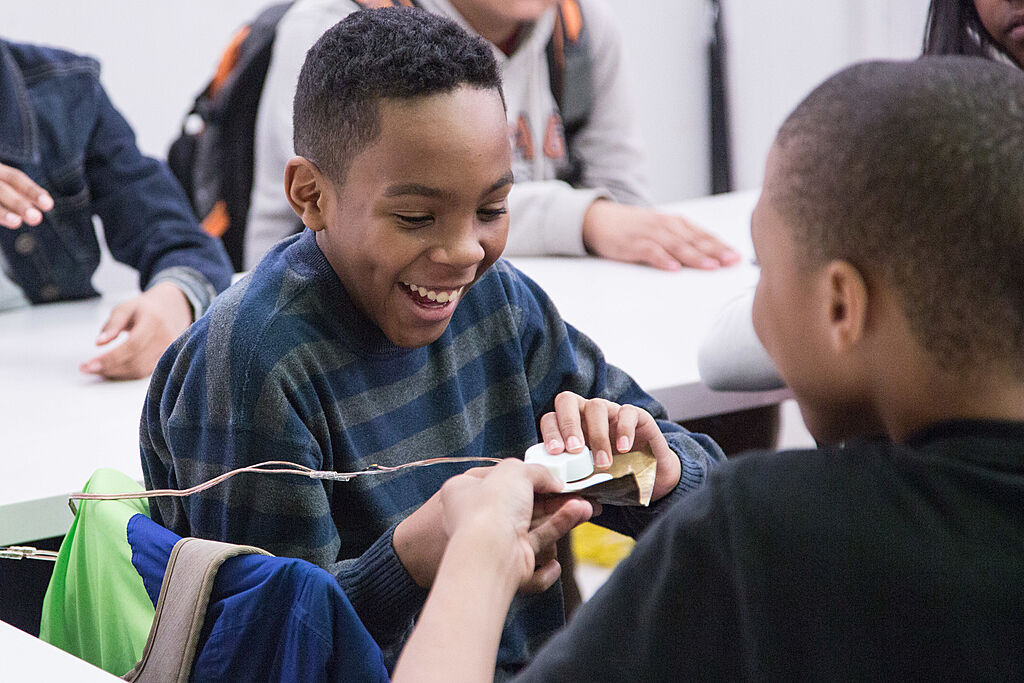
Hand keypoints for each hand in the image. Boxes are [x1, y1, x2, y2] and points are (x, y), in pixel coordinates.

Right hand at [0, 162, 54, 228]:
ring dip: (1, 212)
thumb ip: (20, 191)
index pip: (15, 178)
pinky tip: (8, 220)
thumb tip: (45, 200)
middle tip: (36, 218)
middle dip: (18, 203)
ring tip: (16, 222)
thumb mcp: (4, 182)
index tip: (48, 204)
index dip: (31, 190)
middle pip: (0, 189)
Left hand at [79, 282, 191, 379]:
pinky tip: (112, 371)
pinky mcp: (166, 360)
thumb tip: (99, 343)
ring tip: (97, 370)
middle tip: (86, 369)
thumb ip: (112, 324)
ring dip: (116, 373)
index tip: (89, 365)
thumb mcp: (126, 308)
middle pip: (135, 361)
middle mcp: (165, 338)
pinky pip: (144, 372)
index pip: (132, 345)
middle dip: (108, 368)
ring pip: (140, 370)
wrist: (172, 309)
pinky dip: (126, 374)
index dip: (110, 357)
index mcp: (154, 322)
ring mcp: (168, 351)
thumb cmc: (145, 309)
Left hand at [394, 459, 592, 591]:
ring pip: (535, 530)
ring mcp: (495, 543)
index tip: (551, 476)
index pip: (499, 480)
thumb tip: (554, 481)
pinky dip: (551, 556)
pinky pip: (536, 560)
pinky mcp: (510, 566)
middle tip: (580, 496)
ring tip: (587, 508)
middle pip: (524, 506)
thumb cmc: (491, 507)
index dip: (526, 476)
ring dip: (562, 519)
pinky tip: (559, 555)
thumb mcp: (515, 471)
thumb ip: (538, 472)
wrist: (489, 553)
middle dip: (556, 501)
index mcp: (466, 491)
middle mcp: (478, 518)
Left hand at [540, 391, 681, 500]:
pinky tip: (623, 449)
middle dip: (568, 424)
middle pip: (568, 401)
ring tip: (602, 463)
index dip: (550, 432)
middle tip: (574, 450)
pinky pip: (627, 412)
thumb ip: (571, 476)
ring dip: (597, 435)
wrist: (650, 481)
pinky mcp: (637, 416)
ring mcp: (612, 412)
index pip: (552, 418)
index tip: (555, 452)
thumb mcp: (587, 479)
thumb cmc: (612, 479)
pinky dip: (624, 429)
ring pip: (596, 406)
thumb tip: (554, 486)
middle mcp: (587, 414)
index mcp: (571, 427)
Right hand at [582, 199, 740, 270]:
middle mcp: (666, 226)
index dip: (721, 246)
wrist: (600, 219)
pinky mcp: (633, 244)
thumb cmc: (635, 228)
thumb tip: (710, 257)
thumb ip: (682, 241)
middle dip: (715, 252)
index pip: (703, 235)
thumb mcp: (661, 230)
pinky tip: (673, 268)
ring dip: (694, 256)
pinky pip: (650, 252)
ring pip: (676, 246)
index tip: (738, 257)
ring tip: (710, 266)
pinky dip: (662, 259)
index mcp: (676, 223)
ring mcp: (649, 234)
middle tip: (732, 262)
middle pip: (694, 240)